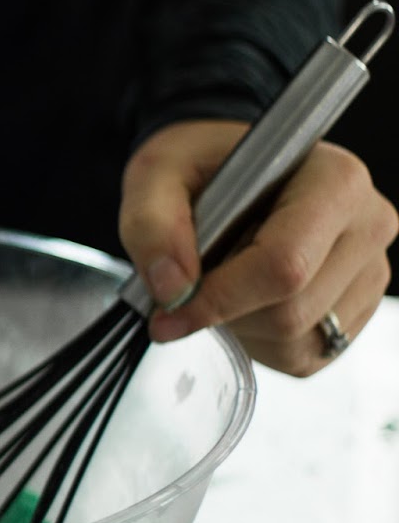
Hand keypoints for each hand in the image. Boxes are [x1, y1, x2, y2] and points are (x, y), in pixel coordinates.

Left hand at [119, 119, 397, 375]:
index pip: (285, 263)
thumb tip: (173, 289)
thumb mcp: (156, 176)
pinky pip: (303, 355)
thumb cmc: (197, 168)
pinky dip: (259, 342)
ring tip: (221, 281)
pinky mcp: (357, 310)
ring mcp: (370, 271)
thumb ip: (152, 225)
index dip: (220, 297)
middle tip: (190, 283)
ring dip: (239, 326)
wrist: (223, 175)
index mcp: (334, 180)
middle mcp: (367, 225)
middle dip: (225, 311)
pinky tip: (245, 301)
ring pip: (296, 339)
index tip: (168, 310)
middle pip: (291, 309)